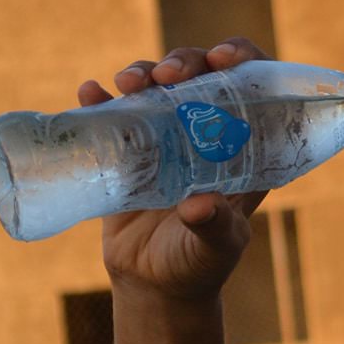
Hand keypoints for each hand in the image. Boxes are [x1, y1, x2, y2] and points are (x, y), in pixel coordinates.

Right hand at [78, 39, 268, 301]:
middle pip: (200, 75)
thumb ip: (214, 227)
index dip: (243, 60)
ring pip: (157, 85)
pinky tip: (90, 92)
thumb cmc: (197, 266)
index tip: (224, 59)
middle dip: (185, 61)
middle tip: (168, 75)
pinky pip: (113, 112)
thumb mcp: (214, 248)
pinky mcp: (128, 149)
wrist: (153, 284)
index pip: (253, 88)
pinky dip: (100, 97)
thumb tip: (199, 206)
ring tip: (127, 83)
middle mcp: (205, 133)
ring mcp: (165, 137)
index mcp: (242, 148)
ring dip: (143, 71)